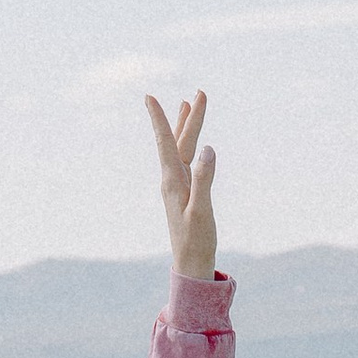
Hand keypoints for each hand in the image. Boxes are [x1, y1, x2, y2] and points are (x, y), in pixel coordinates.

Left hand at [146, 90, 217, 279]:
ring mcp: (177, 185)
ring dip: (187, 126)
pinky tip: (192, 142)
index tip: (149, 97)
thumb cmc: (197, 241)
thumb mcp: (202, 211)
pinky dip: (189, 144)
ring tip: (188, 104)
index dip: (159, 119)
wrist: (191, 265)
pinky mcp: (184, 191)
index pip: (166, 142)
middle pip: (179, 140)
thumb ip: (204, 179)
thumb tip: (208, 148)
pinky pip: (185, 160)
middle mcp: (172, 179)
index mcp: (173, 181)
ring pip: (182, 148)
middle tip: (199, 92)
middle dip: (189, 116)